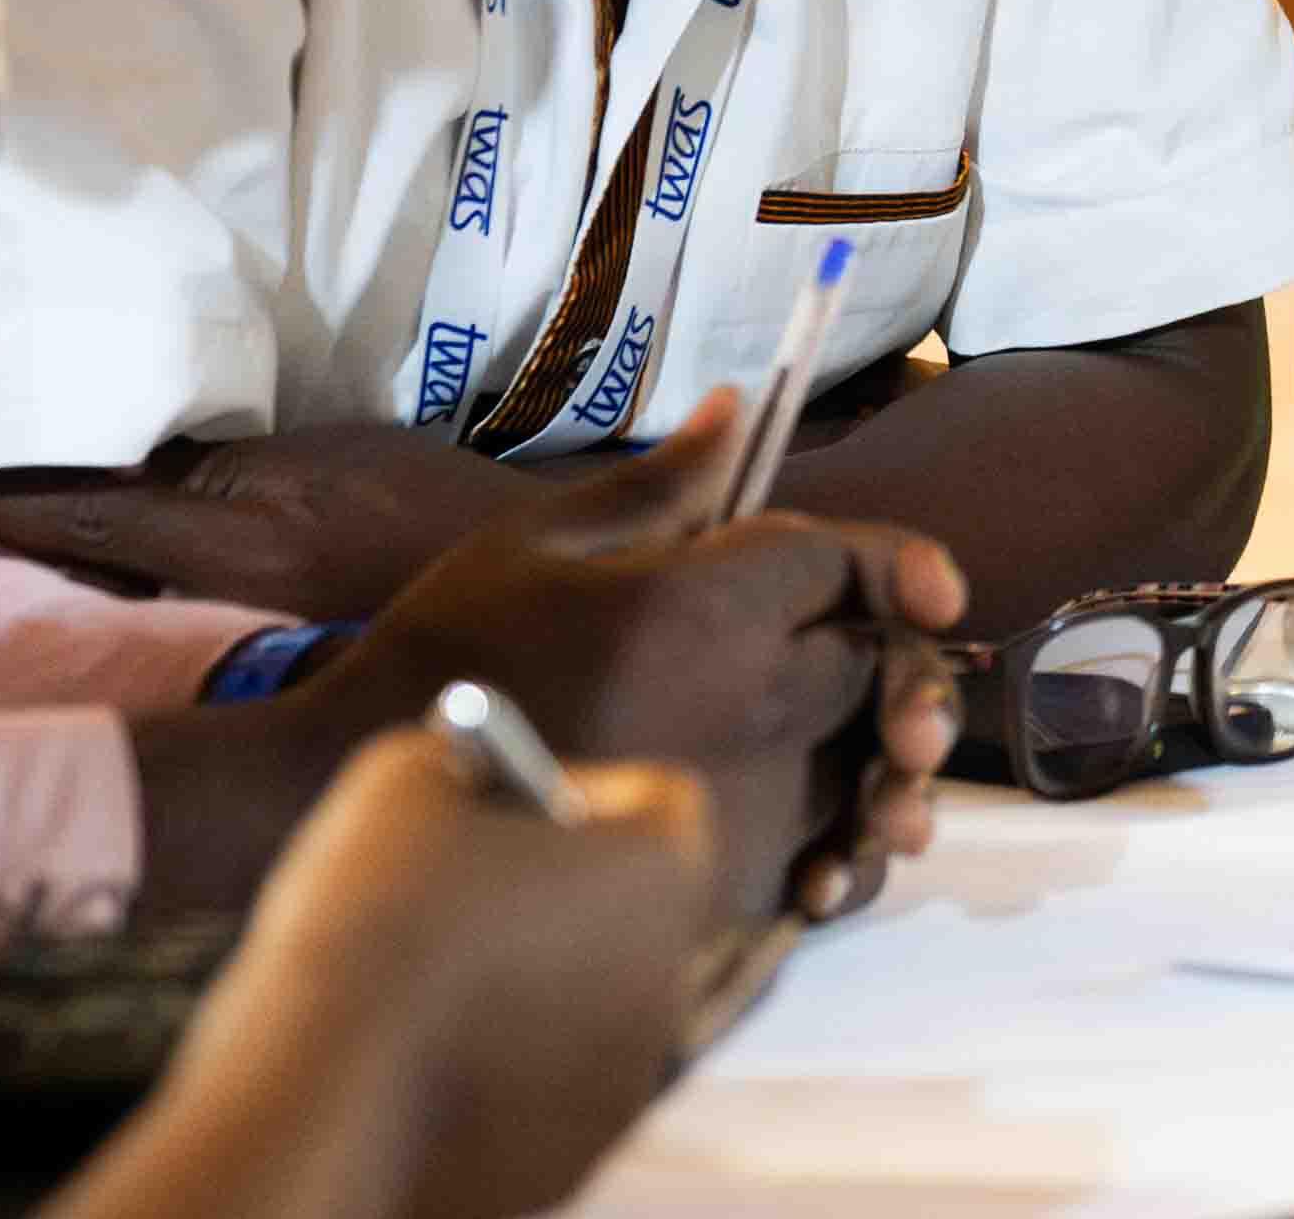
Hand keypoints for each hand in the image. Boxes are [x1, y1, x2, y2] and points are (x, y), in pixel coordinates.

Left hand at [0, 423, 540, 614]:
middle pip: (62, 568)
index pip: (71, 512)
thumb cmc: (418, 495)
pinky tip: (46, 575)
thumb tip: (106, 460)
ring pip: (91, 596)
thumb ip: (208, 465)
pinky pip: (138, 614)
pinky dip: (84, 588)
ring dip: (20, 563)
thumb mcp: (315, 454)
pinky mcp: (235, 648)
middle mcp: (205, 601)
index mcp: (225, 541)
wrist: (500, 571)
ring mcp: (218, 634)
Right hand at [87, 727, 724, 1218]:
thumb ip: (459, 765)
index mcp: (660, 871)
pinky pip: (538, 1093)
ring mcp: (623, 1084)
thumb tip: (460, 778)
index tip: (510, 796)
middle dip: (557, 888)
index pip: (660, 803)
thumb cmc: (368, 916)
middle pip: (629, 909)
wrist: (317, 1092)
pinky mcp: (567, 1162)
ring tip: (423, 977)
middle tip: (465, 880)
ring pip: (583, 1008)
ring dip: (525, 983)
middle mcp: (669, 980)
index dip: (586, 788)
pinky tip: (415, 1057)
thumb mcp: (404, 778)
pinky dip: (493, 1072)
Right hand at [315, 395, 963, 921]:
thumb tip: (739, 407)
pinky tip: (834, 849)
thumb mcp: (543, 538)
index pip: (844, 559)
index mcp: (708, 602)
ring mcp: (735, 802)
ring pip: (862, 768)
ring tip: (895, 764)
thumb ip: (664, 483)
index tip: (934, 583)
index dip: (896, 559)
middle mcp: (745, 701)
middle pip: (871, 663)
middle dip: (892, 651)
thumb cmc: (451, 648)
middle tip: (904, 661)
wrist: (358, 791)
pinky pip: (819, 863)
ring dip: (886, 758)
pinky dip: (841, 852)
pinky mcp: (711, 886)